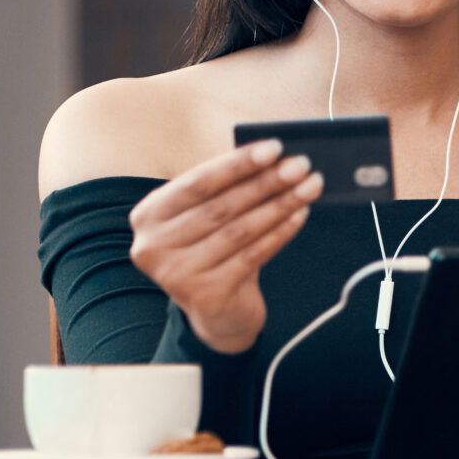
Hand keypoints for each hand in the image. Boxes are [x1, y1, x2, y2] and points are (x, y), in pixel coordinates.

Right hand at [127, 140, 322, 353]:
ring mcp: (176, 274)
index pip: (197, 182)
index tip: (275, 147)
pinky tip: (300, 215)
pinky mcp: (205, 295)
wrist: (218, 311)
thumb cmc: (215, 250)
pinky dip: (280, 232)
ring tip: (310, 187)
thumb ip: (226, 189)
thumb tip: (274, 157)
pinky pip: (252, 255)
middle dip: (266, 182)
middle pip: (221, 206)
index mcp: (148, 216)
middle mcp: (153, 246)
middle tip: (302, 164)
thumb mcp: (207, 217)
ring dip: (280, 204)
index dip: (237, 164)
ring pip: (239, 230)